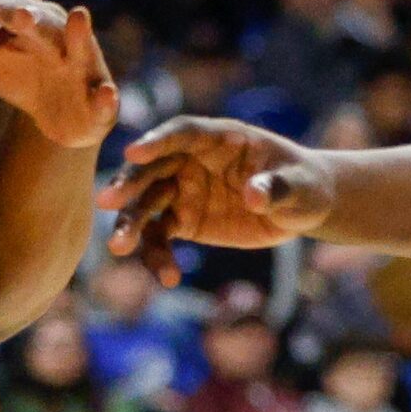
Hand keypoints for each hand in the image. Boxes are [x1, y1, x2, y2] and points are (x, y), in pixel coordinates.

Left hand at [0, 0, 117, 150]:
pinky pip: (104, 99)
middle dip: (34, 21)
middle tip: (20, 14)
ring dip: (80, 35)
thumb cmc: (24, 72)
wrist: (63, 117)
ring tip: (79, 17)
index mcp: (33, 22)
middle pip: (45, 27)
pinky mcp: (100, 100)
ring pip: (80, 50)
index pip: (11, 11)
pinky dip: (106, 98)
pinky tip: (105, 94)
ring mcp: (82, 68)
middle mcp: (61, 38)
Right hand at [96, 117, 335, 283]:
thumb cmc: (304, 185)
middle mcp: (194, 160)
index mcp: (221, 138)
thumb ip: (277, 187)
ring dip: (131, 223)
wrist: (301, 208)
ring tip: (118, 247)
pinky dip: (159, 257)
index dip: (159, 140)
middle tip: (106, 202)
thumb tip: (255, 193)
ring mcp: (185, 190)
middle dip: (129, 183)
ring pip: (148, 203)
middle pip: (153, 167)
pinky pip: (162, 237)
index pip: (184, 132)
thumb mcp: (300, 187)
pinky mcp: (185, 220)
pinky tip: (168, 279)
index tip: (134, 152)